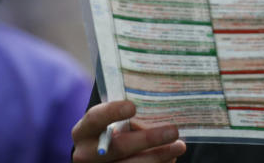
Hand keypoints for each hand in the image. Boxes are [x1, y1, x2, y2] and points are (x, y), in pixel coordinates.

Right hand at [71, 100, 186, 161]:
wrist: (101, 159)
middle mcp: (86, 154)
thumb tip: (160, 116)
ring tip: (179, 146)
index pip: (95, 119)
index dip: (112, 112)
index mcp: (84, 132)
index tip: (133, 106)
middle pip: (119, 147)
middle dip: (149, 139)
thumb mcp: (114, 123)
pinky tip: (170, 159)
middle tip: (173, 131)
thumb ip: (129, 120)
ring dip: (159, 156)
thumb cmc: (113, 132)